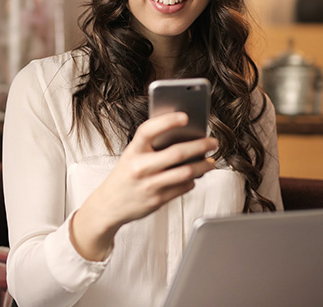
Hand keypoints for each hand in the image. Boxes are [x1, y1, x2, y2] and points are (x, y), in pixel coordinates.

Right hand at [70, 112, 217, 259]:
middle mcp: (140, 167)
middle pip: (176, 153)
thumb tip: (183, 136)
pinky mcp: (157, 200)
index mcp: (132, 151)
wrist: (109, 205)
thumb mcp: (131, 156)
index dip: (167, 121)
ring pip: (185, 172)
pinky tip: (194, 176)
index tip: (185, 116)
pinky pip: (183, 187)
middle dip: (200, 146)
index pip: (149, 130)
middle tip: (213, 142)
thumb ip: (151, 146)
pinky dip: (192, 180)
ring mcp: (149, 185)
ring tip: (211, 161)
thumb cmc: (125, 176)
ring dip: (203, 166)